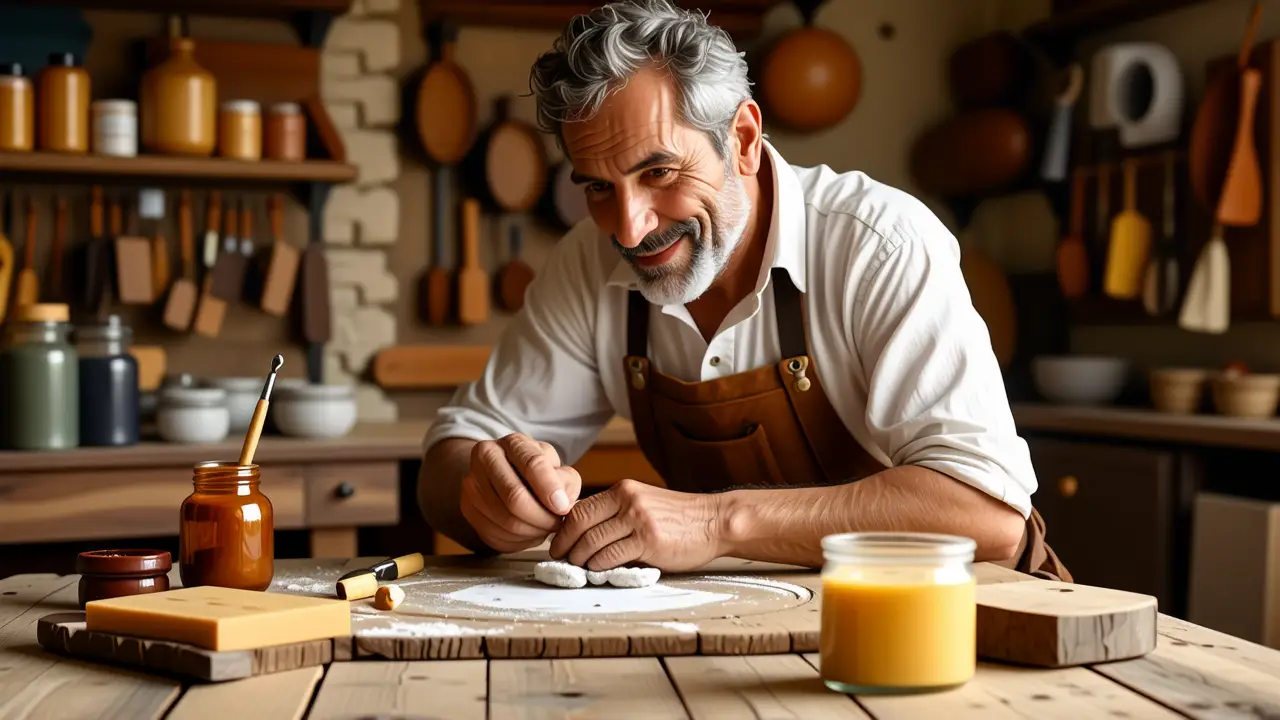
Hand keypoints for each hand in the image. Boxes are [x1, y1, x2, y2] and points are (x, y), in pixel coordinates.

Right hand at [459, 433, 581, 552]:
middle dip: (542, 517)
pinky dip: (518, 540)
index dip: (550, 489)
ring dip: (532, 531)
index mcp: (513, 443)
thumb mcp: (557, 467)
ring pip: (506, 520)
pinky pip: (496, 535)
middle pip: (514, 497)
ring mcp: (472, 484)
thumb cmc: (536, 472)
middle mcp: (486, 457)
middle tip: (557, 524)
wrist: (504, 474)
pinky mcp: (468, 508)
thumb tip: (562, 504)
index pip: (532, 464)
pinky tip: (529, 532)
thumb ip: (565, 481)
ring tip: (544, 527)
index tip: (563, 508)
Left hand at [549, 479, 723, 571]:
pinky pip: (611, 556)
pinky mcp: (648, 541)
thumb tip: (583, 536)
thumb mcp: (643, 504)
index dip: (563, 530)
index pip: (579, 509)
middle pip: (579, 524)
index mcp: (623, 490)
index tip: (559, 544)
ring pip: (592, 542)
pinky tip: (599, 571)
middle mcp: (628, 501)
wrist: (714, 521)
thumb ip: (617, 514)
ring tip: (580, 569)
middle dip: (565, 547)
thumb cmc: (680, 519)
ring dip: (580, 560)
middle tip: (562, 560)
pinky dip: (599, 567)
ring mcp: (638, 520)